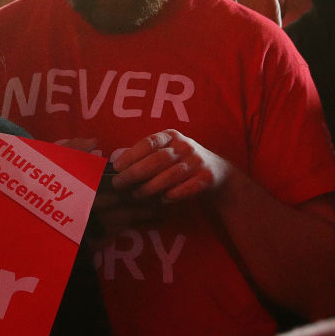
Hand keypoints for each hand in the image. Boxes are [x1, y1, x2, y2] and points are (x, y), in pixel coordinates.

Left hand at [113, 130, 231, 202]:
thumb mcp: (166, 151)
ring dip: (150, 187)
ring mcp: (197, 161)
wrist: (217, 172)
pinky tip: (162, 200)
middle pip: (157, 160)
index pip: (148, 142)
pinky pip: (186, 188)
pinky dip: (173, 195)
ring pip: (170, 176)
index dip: (131, 154)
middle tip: (119, 184)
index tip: (117, 167)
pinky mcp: (206, 177)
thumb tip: (116, 164)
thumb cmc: (181, 162)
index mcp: (171, 135)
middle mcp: (185, 145)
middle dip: (135, 173)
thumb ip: (145, 156)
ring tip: (136, 195)